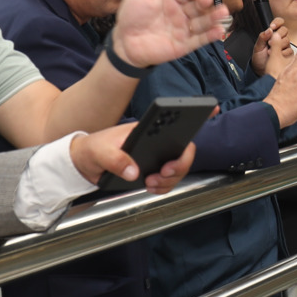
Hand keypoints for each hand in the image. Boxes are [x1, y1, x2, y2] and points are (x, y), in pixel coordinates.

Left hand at [71, 124, 196, 193]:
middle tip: (164, 172)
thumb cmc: (92, 150)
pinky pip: (168, 181)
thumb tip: (135, 172)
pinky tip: (150, 187)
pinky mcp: (152, 170)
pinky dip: (163, 187)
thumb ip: (115, 160)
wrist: (84, 163)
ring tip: (151, 183)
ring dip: (170, 180)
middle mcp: (155, 141)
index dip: (194, 114)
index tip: (212, 109)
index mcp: (145, 130)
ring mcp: (155, 156)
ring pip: (178, 168)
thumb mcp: (99, 152)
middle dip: (180, 164)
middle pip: (183, 150)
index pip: (173, 120)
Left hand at [109, 0, 228, 68]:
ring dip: (213, 17)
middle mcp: (180, 12)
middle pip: (197, 5)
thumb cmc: (131, 16)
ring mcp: (183, 28)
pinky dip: (210, 35)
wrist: (125, 42)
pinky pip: (200, 39)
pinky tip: (219, 30)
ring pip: (202, 21)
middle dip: (204, 1)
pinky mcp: (184, 44)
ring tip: (223, 12)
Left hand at [251, 20, 289, 77]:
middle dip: (277, 35)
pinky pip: (290, 50)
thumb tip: (269, 30)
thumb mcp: (257, 47)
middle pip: (284, 30)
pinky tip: (277, 55)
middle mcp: (279, 38)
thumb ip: (262, 37)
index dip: (277, 22)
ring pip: (287, 40)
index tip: (272, 27)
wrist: (260, 70)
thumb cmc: (259, 58)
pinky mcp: (288, 53)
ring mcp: (285, 46)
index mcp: (271, 34)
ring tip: (270, 51)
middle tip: (270, 43)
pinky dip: (283, 52)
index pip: (278, 22)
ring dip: (278, 45)